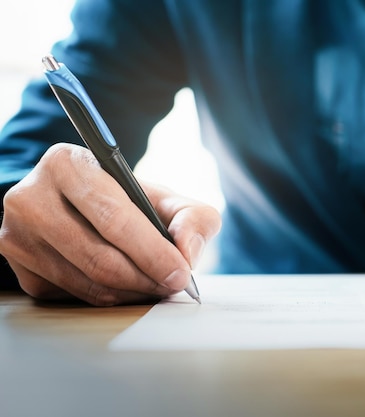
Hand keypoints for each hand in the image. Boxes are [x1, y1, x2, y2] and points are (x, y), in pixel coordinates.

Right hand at [0, 143, 220, 304]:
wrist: (79, 207)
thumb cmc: (126, 200)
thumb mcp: (165, 197)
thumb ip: (192, 217)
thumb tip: (188, 253)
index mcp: (67, 164)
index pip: (113, 217)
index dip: (152, 251)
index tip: (180, 273)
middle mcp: (31, 197)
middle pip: (99, 256)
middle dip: (146, 277)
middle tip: (173, 285)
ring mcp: (18, 235)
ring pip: (86, 282)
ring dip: (131, 292)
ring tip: (156, 286)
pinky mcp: (19, 267)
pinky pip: (73, 295)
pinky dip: (109, 297)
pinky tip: (128, 287)